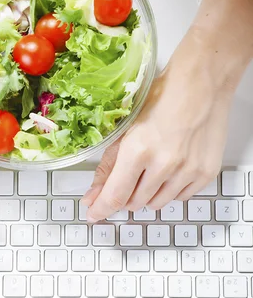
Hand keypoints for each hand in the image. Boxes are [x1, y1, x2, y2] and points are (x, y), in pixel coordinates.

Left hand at [85, 0, 252, 221]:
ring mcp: (188, 171)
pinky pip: (181, 197)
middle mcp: (164, 165)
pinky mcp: (205, 173)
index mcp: (138, 150)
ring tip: (152, 166)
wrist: (202, 83)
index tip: (94, 215)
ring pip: (157, 203)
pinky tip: (171, 166)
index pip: (114, 196)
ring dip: (148, 192)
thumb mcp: (126, 128)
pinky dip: (171, 188)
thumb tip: (92, 195)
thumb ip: (108, 166)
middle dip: (126, 193)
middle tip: (130, 173)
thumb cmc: (162, 97)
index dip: (101, 209)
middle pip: (134, 202)